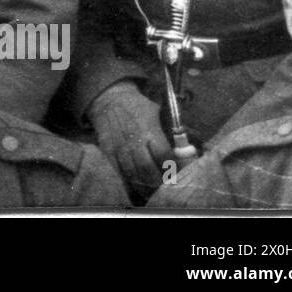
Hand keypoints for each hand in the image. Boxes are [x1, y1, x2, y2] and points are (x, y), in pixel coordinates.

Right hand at [88, 83, 172, 197]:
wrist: (109, 98)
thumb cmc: (137, 105)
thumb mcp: (156, 111)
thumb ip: (168, 130)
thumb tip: (185, 149)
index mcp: (148, 130)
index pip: (163, 155)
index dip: (173, 168)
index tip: (179, 175)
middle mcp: (133, 141)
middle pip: (147, 170)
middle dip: (158, 183)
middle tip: (167, 189)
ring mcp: (118, 148)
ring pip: (132, 175)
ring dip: (144, 187)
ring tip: (154, 193)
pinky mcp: (107, 152)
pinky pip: (117, 173)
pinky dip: (127, 183)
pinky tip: (136, 187)